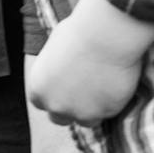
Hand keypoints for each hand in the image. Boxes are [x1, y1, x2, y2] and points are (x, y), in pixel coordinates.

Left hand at [28, 0, 153, 125]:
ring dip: (92, 109)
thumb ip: (53, 70)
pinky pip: (108, 112)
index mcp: (38, 89)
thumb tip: (60, 72)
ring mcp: (81, 112)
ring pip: (86, 120)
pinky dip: (112, 102)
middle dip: (70, 107)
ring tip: (102, 87)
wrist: (106, 34)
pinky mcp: (106, 112)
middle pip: (59, 118)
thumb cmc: (79, 32)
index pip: (42, 103)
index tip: (66, 88)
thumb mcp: (54, 50)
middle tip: (84, 92)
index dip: (55, 96)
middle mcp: (55, 105)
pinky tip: (116, 82)